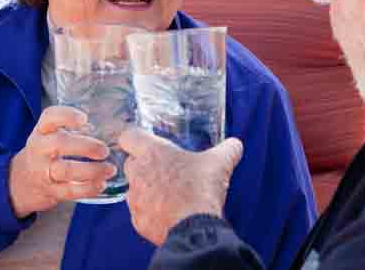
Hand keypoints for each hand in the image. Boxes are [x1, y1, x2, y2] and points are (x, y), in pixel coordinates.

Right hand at [8, 106, 115, 217]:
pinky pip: (69, 191)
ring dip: (91, 170)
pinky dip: (87, 189)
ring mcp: (42, 171)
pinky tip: (101, 185)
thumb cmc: (47, 153)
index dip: (66, 116)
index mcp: (42, 131)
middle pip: (59, 144)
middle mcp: (39, 148)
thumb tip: (110, 129)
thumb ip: (73, 131)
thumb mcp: (51, 136)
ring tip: (109, 169)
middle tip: (105, 151)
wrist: (22, 181)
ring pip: (65, 170)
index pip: (50, 117)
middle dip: (85, 146)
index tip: (84, 119)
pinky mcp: (49, 190)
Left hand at [119, 127, 242, 245]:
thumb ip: (228, 149)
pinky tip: (169, 213)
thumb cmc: (201, 190)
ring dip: (148, 190)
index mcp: (153, 152)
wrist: (194, 228)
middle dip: (144, 165)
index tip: (146, 143)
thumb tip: (235, 145)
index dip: (136, 138)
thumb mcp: (220, 163)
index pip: (129, 136)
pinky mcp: (137, 220)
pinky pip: (140, 212)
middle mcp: (138, 173)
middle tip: (164, 170)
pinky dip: (151, 212)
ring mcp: (135, 198)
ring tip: (169, 195)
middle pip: (131, 163)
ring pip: (134, 189)